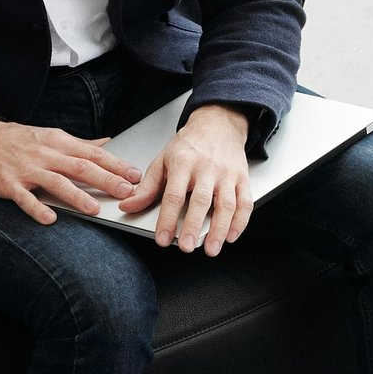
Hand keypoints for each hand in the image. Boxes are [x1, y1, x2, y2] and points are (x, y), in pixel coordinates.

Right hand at [0, 113, 138, 227]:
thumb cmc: (18, 140)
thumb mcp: (51, 136)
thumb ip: (80, 144)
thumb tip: (108, 144)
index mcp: (58, 142)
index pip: (93, 153)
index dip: (115, 164)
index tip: (135, 175)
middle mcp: (46, 154)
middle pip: (80, 167)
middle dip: (105, 179)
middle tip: (126, 192)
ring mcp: (27, 169)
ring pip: (56, 182)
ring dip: (76, 195)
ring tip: (94, 208)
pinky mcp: (9, 184)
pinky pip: (25, 198)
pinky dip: (37, 208)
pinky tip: (50, 218)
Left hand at [120, 104, 251, 255]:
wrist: (218, 124)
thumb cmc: (189, 146)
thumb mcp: (163, 160)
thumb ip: (148, 187)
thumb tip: (128, 205)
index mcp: (183, 163)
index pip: (174, 195)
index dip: (168, 219)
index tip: (163, 238)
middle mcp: (206, 168)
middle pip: (201, 200)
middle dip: (194, 226)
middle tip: (187, 247)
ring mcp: (227, 174)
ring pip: (226, 204)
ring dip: (220, 228)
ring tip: (211, 249)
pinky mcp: (242, 178)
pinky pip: (245, 202)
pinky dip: (240, 221)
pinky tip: (231, 236)